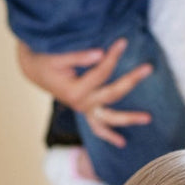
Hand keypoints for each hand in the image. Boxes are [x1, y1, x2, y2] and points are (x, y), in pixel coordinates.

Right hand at [17, 38, 152, 147]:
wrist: (35, 69)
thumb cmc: (46, 60)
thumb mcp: (57, 56)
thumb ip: (78, 56)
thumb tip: (100, 53)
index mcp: (74, 91)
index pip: (101, 73)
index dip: (113, 56)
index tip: (123, 42)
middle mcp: (80, 104)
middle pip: (112, 94)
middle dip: (131, 80)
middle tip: (149, 68)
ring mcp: (83, 110)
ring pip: (108, 118)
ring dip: (129, 119)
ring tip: (148, 118)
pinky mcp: (85, 111)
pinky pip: (97, 127)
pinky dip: (109, 135)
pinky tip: (122, 143)